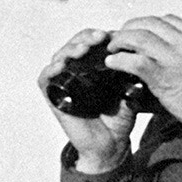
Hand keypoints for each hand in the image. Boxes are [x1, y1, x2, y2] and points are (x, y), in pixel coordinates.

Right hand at [38, 28, 136, 172]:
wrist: (110, 145)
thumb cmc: (118, 118)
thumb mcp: (128, 89)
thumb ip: (130, 72)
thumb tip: (135, 53)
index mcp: (92, 68)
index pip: (89, 42)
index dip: (97, 35)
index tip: (111, 35)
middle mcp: (75, 72)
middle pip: (74, 45)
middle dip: (86, 38)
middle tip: (99, 38)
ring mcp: (63, 83)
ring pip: (60, 56)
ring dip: (70, 49)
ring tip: (83, 48)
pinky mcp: (54, 97)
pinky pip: (45, 79)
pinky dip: (50, 69)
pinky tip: (61, 65)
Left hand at [107, 15, 181, 130]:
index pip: (168, 20)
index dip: (148, 24)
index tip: (139, 33)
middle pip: (149, 23)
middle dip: (130, 28)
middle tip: (120, 38)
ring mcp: (174, 57)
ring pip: (138, 36)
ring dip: (120, 41)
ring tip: (112, 50)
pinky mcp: (162, 75)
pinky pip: (134, 60)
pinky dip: (119, 60)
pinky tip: (113, 64)